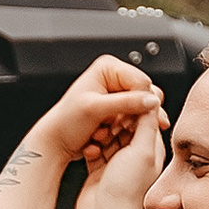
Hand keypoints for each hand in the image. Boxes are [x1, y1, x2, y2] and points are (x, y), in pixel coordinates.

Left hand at [27, 55, 161, 173]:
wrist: (56, 141)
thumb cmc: (67, 121)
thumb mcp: (95, 109)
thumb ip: (126, 103)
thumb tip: (153, 100)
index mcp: (108, 68)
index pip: (142, 81)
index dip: (141, 102)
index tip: (128, 120)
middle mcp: (114, 78)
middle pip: (145, 94)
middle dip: (136, 114)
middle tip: (122, 128)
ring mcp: (118, 94)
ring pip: (142, 109)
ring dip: (131, 124)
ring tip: (113, 132)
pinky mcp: (119, 110)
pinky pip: (135, 119)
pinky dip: (128, 129)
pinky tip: (114, 135)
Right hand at [79, 105, 165, 208]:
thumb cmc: (126, 188)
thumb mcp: (142, 150)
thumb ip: (146, 125)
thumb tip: (151, 101)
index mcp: (150, 149)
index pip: (144, 118)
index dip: (132, 107)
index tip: (120, 101)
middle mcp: (135, 155)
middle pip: (123, 126)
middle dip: (112, 120)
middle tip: (104, 119)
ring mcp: (116, 163)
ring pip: (107, 136)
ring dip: (100, 133)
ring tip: (96, 136)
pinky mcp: (99, 169)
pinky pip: (94, 149)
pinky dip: (90, 146)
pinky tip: (88, 147)